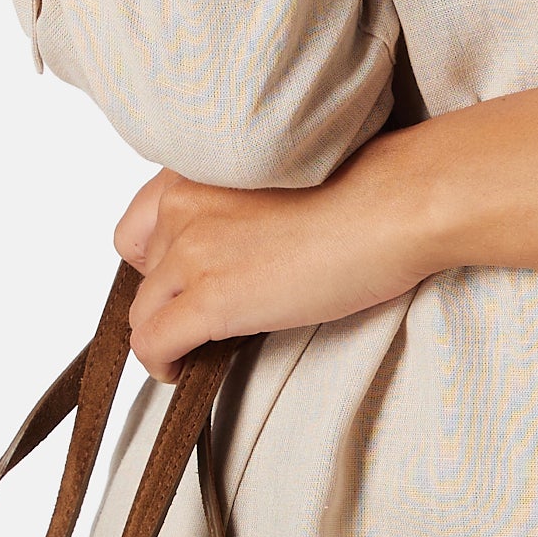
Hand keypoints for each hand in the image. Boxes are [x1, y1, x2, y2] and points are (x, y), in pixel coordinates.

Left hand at [113, 148, 435, 382]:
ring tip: (194, 348)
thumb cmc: (365, 186)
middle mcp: (184, 202)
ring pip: (141, 308)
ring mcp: (193, 250)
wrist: (396, 203)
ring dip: (165, 330)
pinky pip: (151, 342)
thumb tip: (234, 249)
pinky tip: (180, 370)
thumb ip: (240, 202)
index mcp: (201, 166)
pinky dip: (159, 364)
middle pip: (143, 267)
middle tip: (211, 310)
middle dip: (171, 292)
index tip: (185, 279)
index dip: (158, 258)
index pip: (141, 221)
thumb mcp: (280, 177)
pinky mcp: (210, 299)